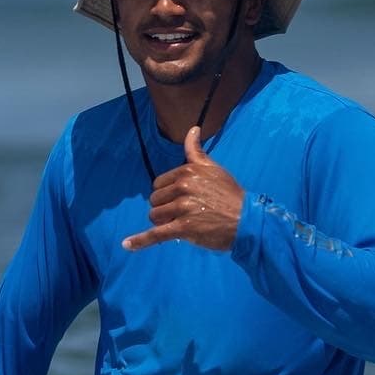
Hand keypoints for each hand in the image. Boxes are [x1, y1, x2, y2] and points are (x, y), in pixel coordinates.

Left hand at [122, 127, 245, 252]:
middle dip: (165, 208)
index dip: (168, 194)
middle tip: (186, 213)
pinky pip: (156, 234)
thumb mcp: (213, 168)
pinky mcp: (183, 228)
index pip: (159, 184)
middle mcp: (183, 187)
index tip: (182, 199)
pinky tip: (127, 245)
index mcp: (187, 171)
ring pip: (155, 216)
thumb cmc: (230, 195)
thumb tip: (192, 129)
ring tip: (183, 223)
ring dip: (164, 222)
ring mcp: (182, 208)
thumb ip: (196, 151)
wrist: (247, 220)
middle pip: (155, 200)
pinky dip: (140, 241)